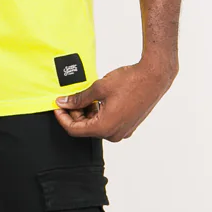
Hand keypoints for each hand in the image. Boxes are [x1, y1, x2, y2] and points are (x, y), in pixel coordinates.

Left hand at [53, 59, 177, 141]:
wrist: (154, 77)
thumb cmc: (131, 82)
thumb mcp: (99, 88)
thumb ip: (79, 98)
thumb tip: (64, 102)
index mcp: (104, 127)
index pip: (74, 130)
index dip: (62, 118)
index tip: (57, 106)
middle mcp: (114, 134)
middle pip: (85, 129)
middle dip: (75, 114)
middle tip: (70, 98)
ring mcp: (122, 132)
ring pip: (96, 127)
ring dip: (87, 114)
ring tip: (86, 96)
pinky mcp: (128, 126)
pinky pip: (108, 124)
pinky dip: (99, 115)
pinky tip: (97, 101)